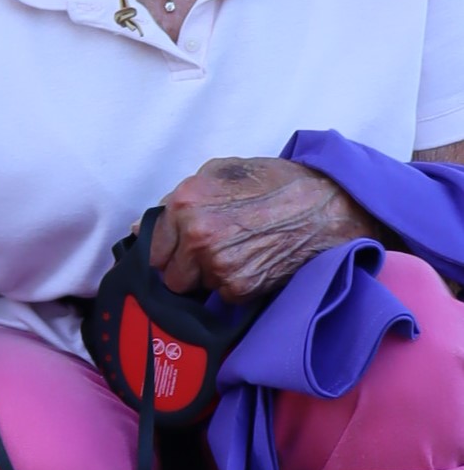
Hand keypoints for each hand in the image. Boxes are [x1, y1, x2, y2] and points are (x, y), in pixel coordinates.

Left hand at [149, 156, 379, 301]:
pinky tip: (253, 266)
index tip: (179, 253)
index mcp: (184, 204)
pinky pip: (224, 297)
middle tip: (208, 258)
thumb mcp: (218, 172)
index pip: (153, 249)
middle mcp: (195, 236)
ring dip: (210, 280)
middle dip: (185, 270)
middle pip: (170, 276)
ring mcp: (218, 264)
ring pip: (197, 289)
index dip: (167, 252)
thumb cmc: (274, 182)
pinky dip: (235, 288)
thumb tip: (142, 227)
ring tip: (237, 256)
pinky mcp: (242, 287)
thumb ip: (177, 198)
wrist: (328, 204)